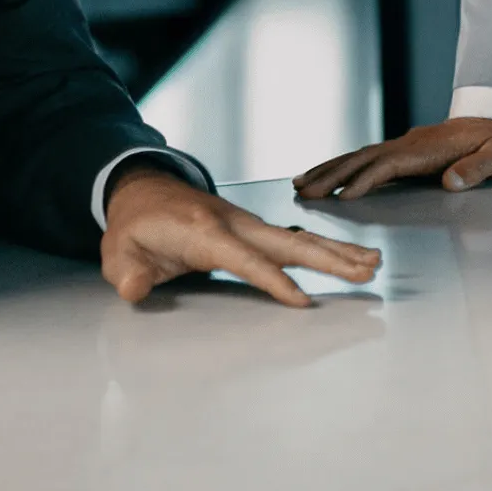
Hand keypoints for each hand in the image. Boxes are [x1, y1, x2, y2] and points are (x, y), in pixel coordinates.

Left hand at [99, 164, 378, 306]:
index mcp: (203, 231)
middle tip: (366, 270)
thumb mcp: (118, 253)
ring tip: (373, 263)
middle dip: (328, 258)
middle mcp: (233, 223)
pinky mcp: (253, 228)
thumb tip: (134, 289)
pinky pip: (293, 238)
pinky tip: (349, 256)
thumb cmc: (134, 227)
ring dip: (336, 251)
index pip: (245, 259)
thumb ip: (128, 274)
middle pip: (288, 242)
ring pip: (298, 238)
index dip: (273, 280)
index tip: (302, 300)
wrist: (142, 190)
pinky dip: (324, 247)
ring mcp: (247, 223)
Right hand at [293, 116, 491, 200]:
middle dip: (332, 175)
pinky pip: (367, 159)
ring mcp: (405, 145)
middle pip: (363, 158)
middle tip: (303, 191)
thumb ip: (479, 169)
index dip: (366, 180)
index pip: (389, 165)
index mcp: (429, 149)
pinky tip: (328, 177)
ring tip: (301, 184)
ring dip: (330, 170)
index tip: (344, 196)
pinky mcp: (404, 151)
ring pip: (359, 156)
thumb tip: (452, 182)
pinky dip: (343, 167)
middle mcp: (410, 144)